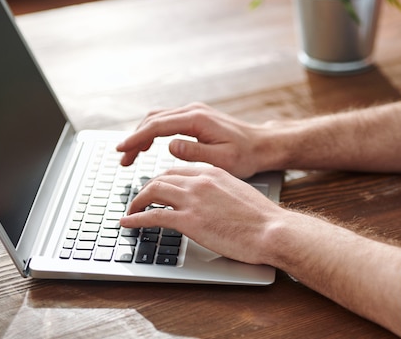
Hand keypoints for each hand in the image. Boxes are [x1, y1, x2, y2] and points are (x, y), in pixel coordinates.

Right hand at [116, 103, 270, 178]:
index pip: (157, 126)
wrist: (262, 145)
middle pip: (153, 120)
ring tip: (130, 156)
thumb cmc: (245, 155)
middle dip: (134, 138)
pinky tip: (147, 146)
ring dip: (141, 135)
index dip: (136, 139)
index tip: (122, 151)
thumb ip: (194, 152)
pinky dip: (152, 132)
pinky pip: (167, 121)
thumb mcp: (221, 160)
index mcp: (197, 120)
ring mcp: (194, 112)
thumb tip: (170, 145)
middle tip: (122, 159)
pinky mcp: (196, 117)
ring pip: (158, 118)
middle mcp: (193, 111)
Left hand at [119, 166, 283, 264]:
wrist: (272, 229)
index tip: (156, 189)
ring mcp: (194, 199)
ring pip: (153, 191)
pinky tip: (128, 223)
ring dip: (137, 201)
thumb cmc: (262, 218)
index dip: (162, 180)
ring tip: (131, 211)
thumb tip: (213, 203)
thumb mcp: (240, 194)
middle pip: (162, 178)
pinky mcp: (189, 220)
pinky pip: (153, 216)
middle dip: (146, 189)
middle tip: (139, 200)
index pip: (178, 170)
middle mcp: (200, 181)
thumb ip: (221, 192)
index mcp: (213, 172)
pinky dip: (136, 218)